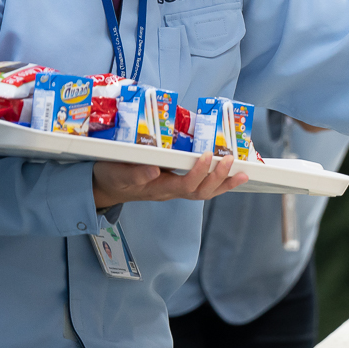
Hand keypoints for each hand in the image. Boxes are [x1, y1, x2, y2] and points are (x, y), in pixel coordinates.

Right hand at [92, 153, 248, 207]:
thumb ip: (134, 173)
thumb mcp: (116, 173)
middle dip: (217, 178)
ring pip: (203, 192)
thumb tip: (154, 170)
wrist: (106, 186)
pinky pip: (200, 186)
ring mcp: (173, 190)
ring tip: (242, 172)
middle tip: (230, 159)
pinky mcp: (175, 183)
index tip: (207, 155)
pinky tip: (229, 173)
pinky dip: (217, 180)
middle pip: (199, 192)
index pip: (183, 185)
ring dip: (223, 183)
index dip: (198, 172)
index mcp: (157, 188)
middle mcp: (169, 191)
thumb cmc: (111, 176)